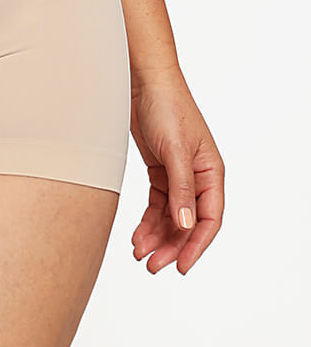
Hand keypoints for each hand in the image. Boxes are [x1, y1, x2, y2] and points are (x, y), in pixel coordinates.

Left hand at [128, 65, 223, 275]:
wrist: (142, 80)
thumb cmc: (166, 106)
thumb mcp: (175, 150)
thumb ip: (181, 189)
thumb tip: (187, 226)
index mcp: (211, 172)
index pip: (209, 219)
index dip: (196, 245)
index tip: (180, 266)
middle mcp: (197, 176)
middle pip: (188, 222)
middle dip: (171, 245)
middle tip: (151, 265)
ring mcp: (178, 174)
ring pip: (170, 217)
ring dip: (156, 236)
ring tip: (139, 253)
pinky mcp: (159, 169)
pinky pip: (157, 204)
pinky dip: (147, 221)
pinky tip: (136, 234)